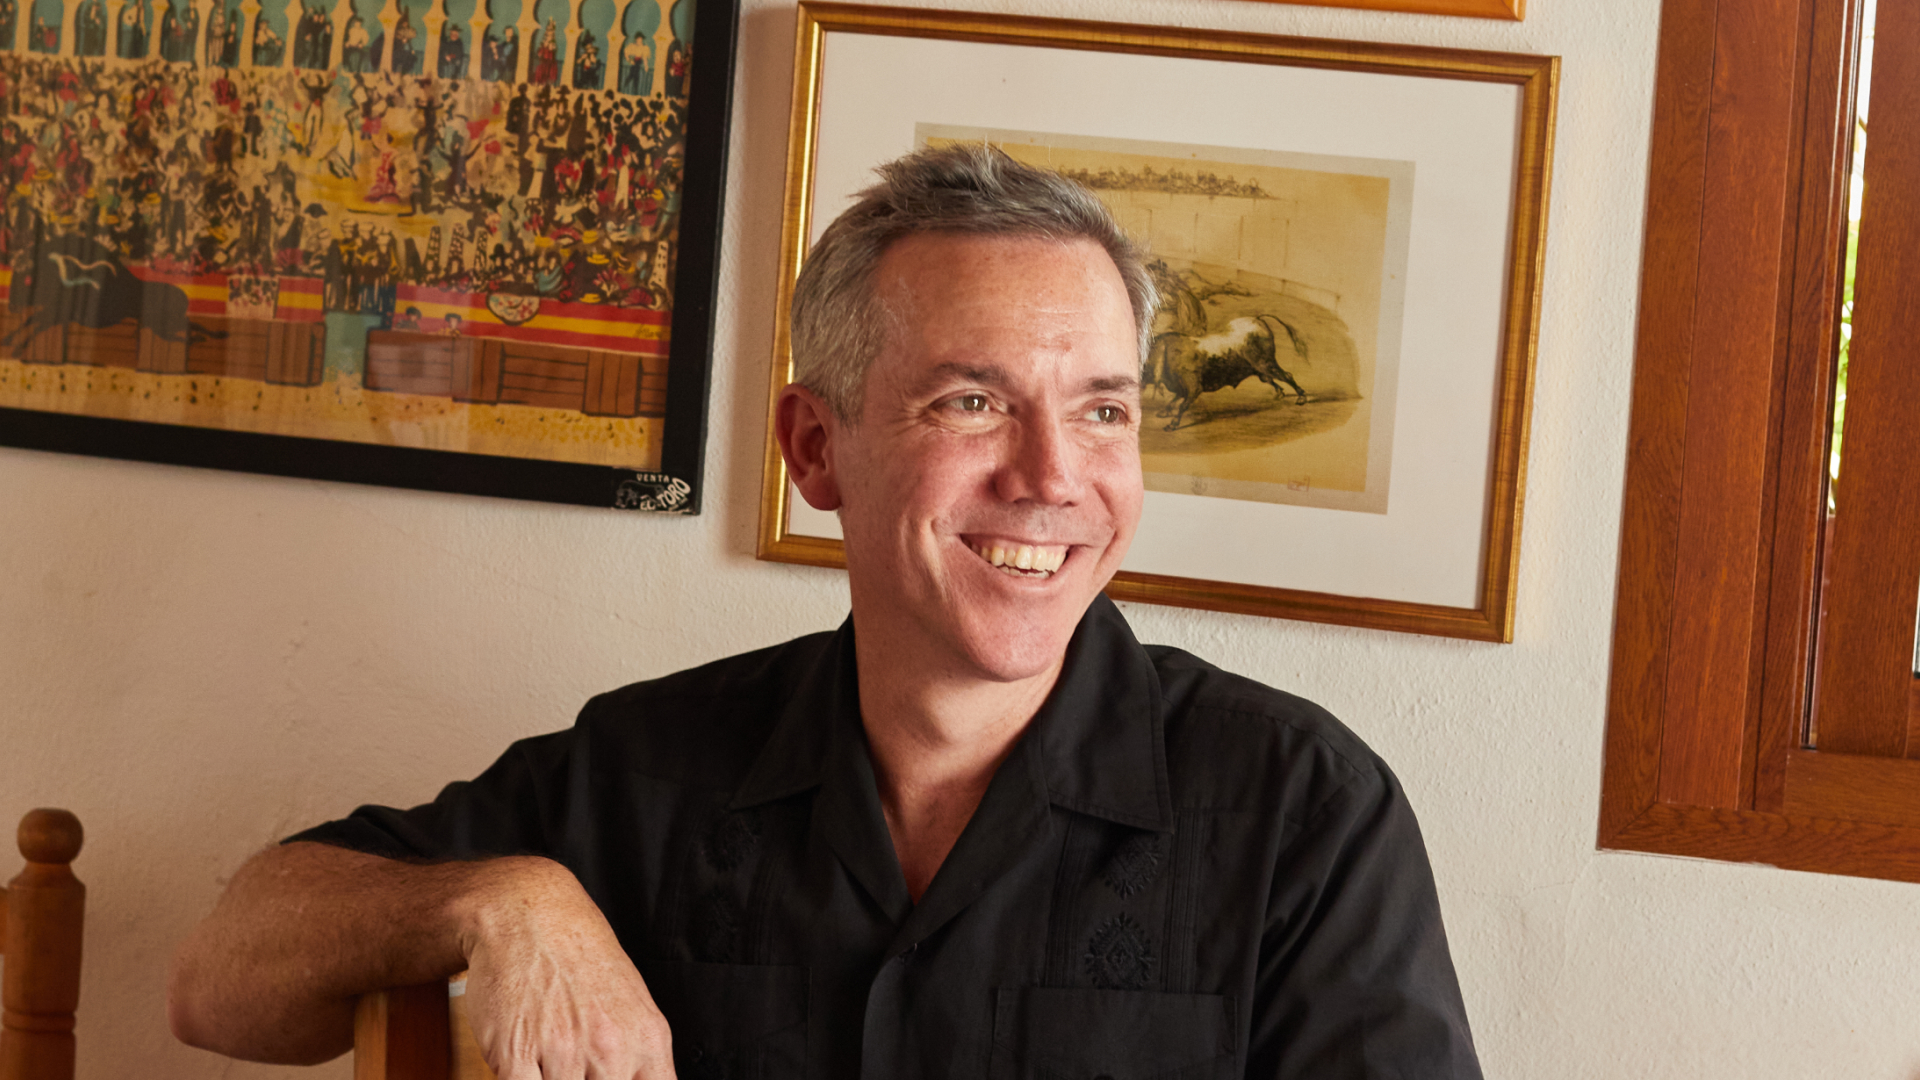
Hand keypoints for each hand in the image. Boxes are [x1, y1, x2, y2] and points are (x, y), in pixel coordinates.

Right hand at [457, 858, 676, 1079]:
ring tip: (547, 1061)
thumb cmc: (576, 957)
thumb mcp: (632, 1004)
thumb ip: (638, 1057)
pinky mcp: (515, 1054)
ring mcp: (563, 1052)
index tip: (614, 1079)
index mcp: (647, 1039)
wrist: (527, 917)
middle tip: (576, 1068)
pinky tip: (522, 1066)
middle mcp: (610, 1049)